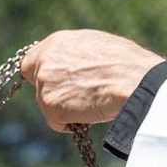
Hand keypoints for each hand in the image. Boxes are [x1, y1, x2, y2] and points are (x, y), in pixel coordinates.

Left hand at [21, 31, 164, 132]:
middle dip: (51, 91)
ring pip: (46, 104)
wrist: (134, 82)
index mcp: (57, 42)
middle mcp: (46, 60)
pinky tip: (88, 115)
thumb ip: (75, 54)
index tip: (52, 81)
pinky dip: (69, 124)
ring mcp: (45, 84)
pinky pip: (55, 122)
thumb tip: (71, 66)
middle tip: (72, 98)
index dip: (41, 72)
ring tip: (91, 104)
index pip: (32, 59)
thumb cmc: (126, 65)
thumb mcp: (97, 47)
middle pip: (36, 82)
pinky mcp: (50, 106)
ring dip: (64, 108)